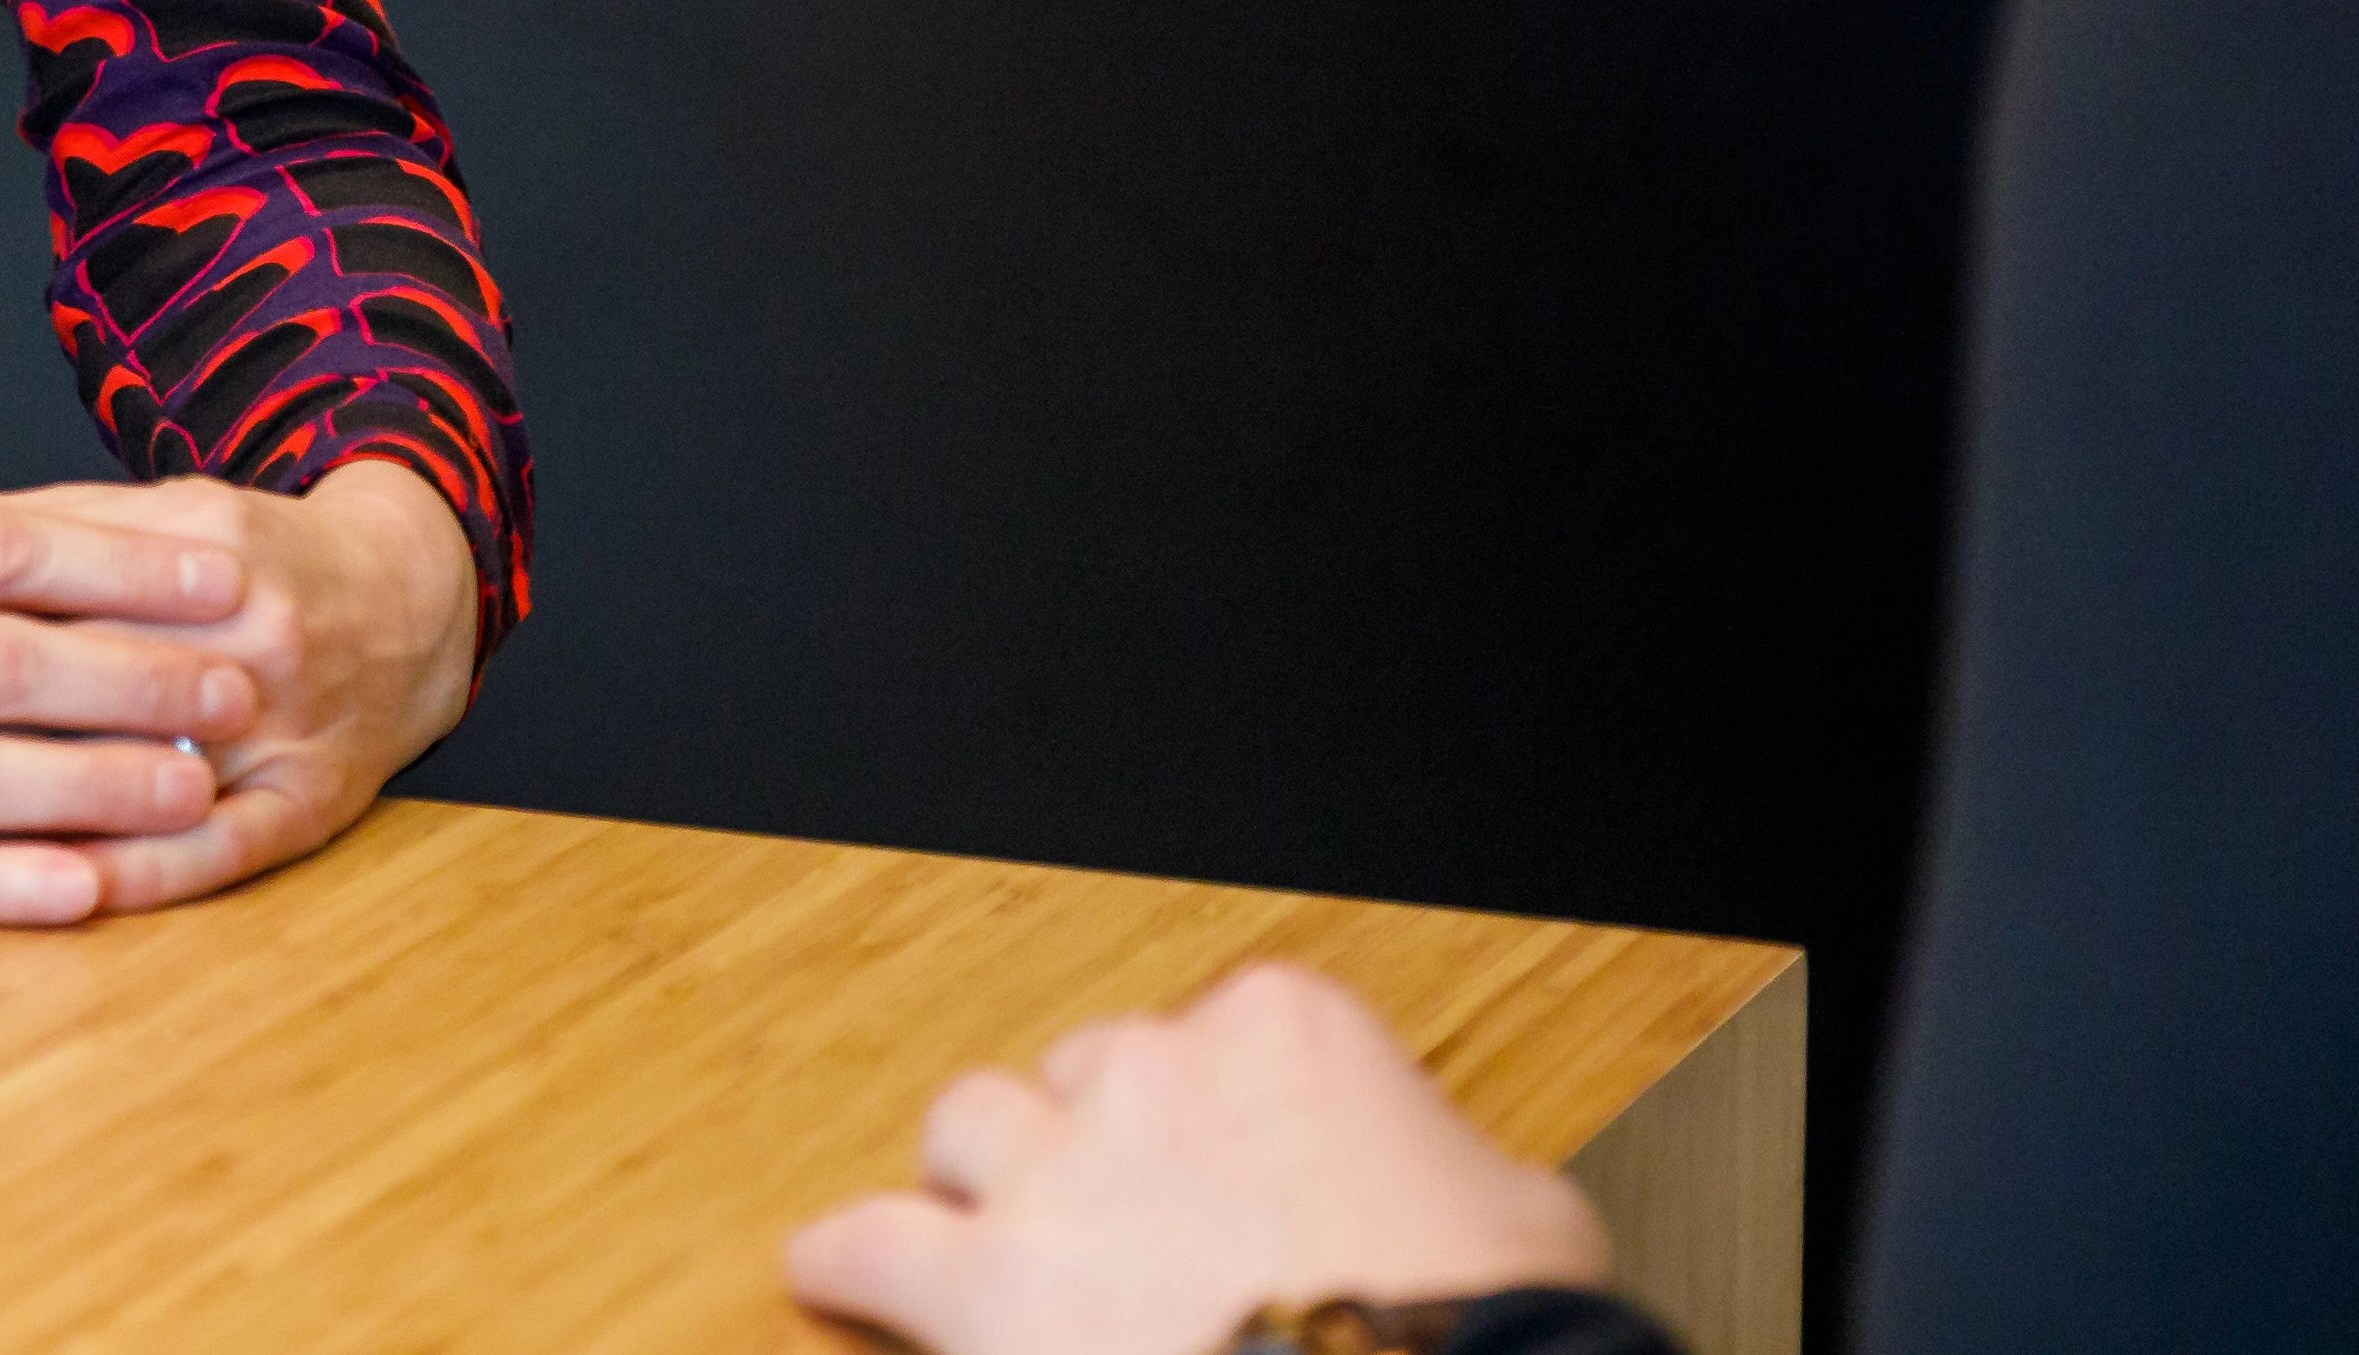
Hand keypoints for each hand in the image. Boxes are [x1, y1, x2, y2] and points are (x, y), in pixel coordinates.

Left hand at [5, 452, 480, 913]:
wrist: (412, 602)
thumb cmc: (246, 558)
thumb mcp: (141, 509)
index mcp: (193, 540)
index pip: (40, 578)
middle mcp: (243, 627)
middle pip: (82, 673)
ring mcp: (281, 723)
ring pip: (141, 768)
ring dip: (30, 803)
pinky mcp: (309, 805)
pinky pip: (214, 854)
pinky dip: (133, 875)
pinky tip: (54, 895)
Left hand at [784, 963, 1610, 1354]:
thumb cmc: (1487, 1329)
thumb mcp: (1524, 1221)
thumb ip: (1450, 1179)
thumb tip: (1458, 1218)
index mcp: (1286, 1034)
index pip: (1213, 1036)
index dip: (1210, 1123)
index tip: (1221, 1176)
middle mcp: (1158, 1075)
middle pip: (1083, 1074)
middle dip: (1093, 1144)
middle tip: (1115, 1222)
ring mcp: (1061, 1172)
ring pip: (969, 1126)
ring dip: (980, 1181)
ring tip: (985, 1237)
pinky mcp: (988, 1288)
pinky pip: (871, 1244)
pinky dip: (849, 1258)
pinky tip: (834, 1273)